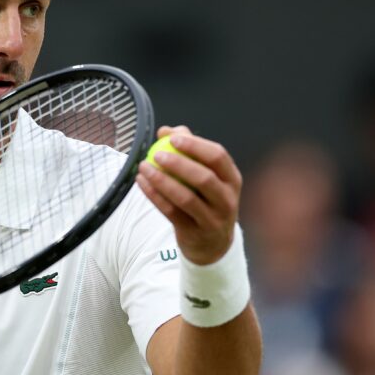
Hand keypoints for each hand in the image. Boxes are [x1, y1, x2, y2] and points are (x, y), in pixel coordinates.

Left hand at [135, 125, 241, 264]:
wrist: (212, 244)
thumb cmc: (206, 199)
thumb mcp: (206, 176)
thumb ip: (188, 150)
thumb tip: (166, 130)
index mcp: (232, 179)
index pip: (218, 157)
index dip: (196, 145)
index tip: (173, 138)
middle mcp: (227, 199)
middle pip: (204, 178)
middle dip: (179, 164)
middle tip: (156, 153)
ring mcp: (212, 218)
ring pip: (186, 198)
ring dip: (162, 181)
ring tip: (144, 167)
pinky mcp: (194, 232)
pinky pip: (171, 212)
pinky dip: (154, 196)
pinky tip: (142, 183)